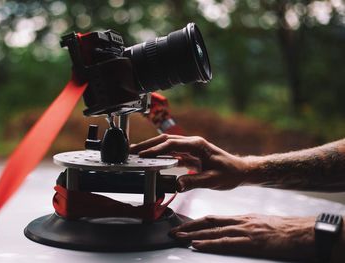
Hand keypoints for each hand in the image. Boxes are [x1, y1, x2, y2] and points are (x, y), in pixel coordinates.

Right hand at [130, 134, 249, 191]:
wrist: (240, 171)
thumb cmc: (230, 173)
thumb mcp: (213, 180)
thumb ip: (194, 182)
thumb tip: (176, 185)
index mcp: (197, 145)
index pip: (172, 145)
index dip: (156, 150)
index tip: (142, 156)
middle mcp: (193, 143)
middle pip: (166, 140)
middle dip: (148, 145)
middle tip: (132, 151)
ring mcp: (191, 148)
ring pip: (168, 145)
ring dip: (152, 148)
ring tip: (137, 153)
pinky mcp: (190, 154)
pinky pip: (172, 152)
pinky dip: (160, 155)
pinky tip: (152, 160)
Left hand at [171, 214, 315, 260]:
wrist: (300, 231)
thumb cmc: (281, 229)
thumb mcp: (258, 223)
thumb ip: (242, 226)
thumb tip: (228, 231)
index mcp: (240, 218)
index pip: (213, 218)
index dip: (196, 222)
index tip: (183, 225)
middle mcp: (239, 222)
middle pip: (208, 223)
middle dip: (189, 227)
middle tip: (173, 231)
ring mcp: (244, 231)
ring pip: (213, 232)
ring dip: (194, 235)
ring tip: (179, 238)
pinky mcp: (251, 242)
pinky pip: (225, 242)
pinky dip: (209, 243)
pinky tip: (198, 244)